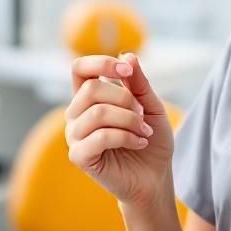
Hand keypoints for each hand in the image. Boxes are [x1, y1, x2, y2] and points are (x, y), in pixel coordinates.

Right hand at [65, 52, 175, 210]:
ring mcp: (75, 135)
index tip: (127, 70)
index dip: (102, 63)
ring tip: (144, 131)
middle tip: (142, 115)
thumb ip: (139, 83)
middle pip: (91, 89)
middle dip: (125, 99)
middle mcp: (76, 114)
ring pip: (97, 113)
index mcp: (89, 97)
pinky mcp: (79, 156)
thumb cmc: (150, 138)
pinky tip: (139, 143)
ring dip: (130, 120)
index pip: (79, 68)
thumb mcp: (152, 105)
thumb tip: (128, 55)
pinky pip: (100, 137)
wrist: (154, 176)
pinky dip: (127, 137)